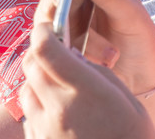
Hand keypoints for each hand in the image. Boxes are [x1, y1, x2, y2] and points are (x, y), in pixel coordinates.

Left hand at [20, 23, 154, 138]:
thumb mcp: (129, 101)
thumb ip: (98, 75)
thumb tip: (75, 59)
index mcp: (84, 91)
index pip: (45, 48)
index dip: (44, 31)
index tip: (50, 26)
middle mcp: (58, 109)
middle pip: (30, 65)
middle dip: (40, 54)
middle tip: (56, 55)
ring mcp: (45, 131)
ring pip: (25, 91)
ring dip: (37, 82)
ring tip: (61, 89)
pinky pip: (29, 118)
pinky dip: (39, 110)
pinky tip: (61, 117)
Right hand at [32, 0, 154, 99]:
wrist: (138, 81)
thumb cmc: (139, 42)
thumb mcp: (135, 19)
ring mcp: (62, 11)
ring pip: (46, 4)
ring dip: (66, 22)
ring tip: (99, 47)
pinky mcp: (55, 38)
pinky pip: (47, 36)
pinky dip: (67, 47)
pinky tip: (93, 59)